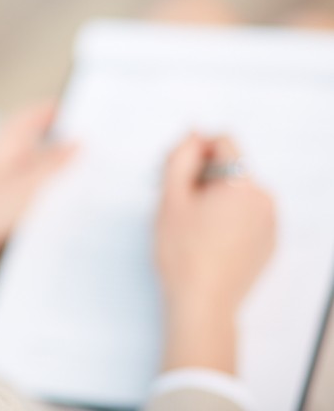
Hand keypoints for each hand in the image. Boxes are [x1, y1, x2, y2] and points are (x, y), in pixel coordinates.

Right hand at [156, 133, 275, 371]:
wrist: (202, 304)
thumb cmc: (183, 253)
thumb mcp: (170, 198)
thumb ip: (180, 157)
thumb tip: (193, 135)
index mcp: (244, 184)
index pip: (223, 142)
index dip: (194, 150)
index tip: (175, 174)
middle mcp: (266, 200)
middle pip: (231, 167)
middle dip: (202, 175)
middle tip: (175, 203)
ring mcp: (271, 224)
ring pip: (237, 192)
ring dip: (213, 197)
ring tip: (190, 225)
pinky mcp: (268, 244)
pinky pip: (246, 215)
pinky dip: (226, 218)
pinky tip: (206, 240)